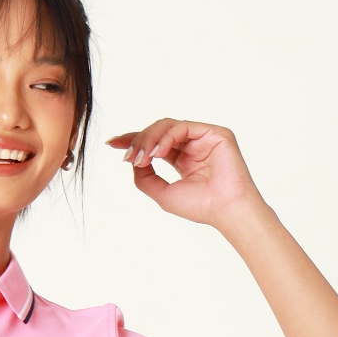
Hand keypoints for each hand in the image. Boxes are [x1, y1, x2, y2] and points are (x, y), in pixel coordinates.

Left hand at [106, 119, 265, 230]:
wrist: (225, 210)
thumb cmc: (200, 206)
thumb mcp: (162, 193)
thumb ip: (144, 178)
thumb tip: (132, 161)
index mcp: (182, 159)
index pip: (154, 143)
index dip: (132, 140)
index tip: (112, 143)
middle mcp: (192, 146)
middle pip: (158, 131)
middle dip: (138, 140)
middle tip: (127, 155)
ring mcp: (203, 138)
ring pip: (167, 126)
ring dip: (149, 139)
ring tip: (141, 157)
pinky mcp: (214, 133)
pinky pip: (183, 127)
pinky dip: (166, 138)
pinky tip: (156, 154)